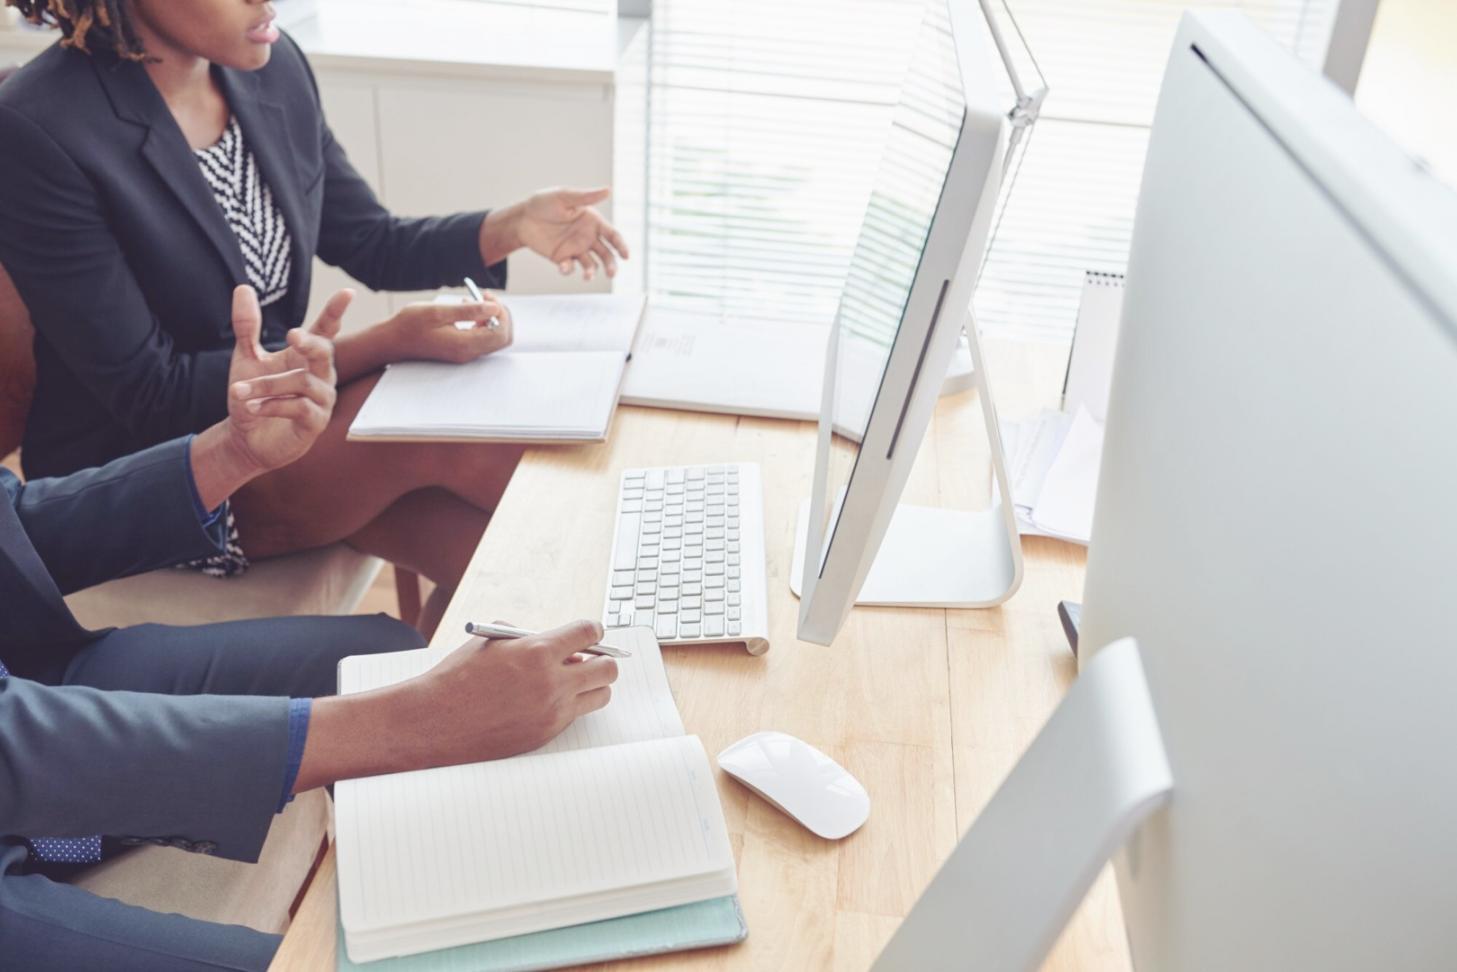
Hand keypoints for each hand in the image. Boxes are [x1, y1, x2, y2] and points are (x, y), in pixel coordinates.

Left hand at [225, 284, 349, 474]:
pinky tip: (252, 408)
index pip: (325, 330)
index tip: (347, 292)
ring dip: (268, 385)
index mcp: (305, 357)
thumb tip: (243, 288)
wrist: (245, 438)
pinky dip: (272, 405)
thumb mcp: (246, 358)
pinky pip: (299, 407)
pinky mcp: (315, 423)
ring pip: (302, 382)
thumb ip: (247, 326)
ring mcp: (321, 400)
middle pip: (324, 353)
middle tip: (292, 335)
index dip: (335, 312)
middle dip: (311, 343)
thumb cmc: (252, 396)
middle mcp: (320, 375)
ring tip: (239, 392)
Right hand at [382, 298, 513, 364]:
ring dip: (491, 317)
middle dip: (500, 314)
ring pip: (494, 337)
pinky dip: (482, 322)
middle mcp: (468, 353)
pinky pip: (482, 338)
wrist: (392, 342)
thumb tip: (495, 308)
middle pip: (502, 337)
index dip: (501, 312)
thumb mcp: (439, 312)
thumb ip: (469, 311)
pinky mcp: (461, 351)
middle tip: (485, 297)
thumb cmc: (410, 325)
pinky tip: (467, 309)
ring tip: (475, 300)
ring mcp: (465, 354)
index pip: (501, 332)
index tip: (487, 296)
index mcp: (464, 345)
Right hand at [407, 621, 618, 761]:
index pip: (589, 632)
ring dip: (591, 686)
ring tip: (570, 682)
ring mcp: (552, 712)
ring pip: (600, 696)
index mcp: (537, 651)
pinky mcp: (546, 735)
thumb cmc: (458, 677)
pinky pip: (575, 716)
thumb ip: (530, 637)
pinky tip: (546, 701)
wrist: (433, 721)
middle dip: (601, 660)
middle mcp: (551, 682)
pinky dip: (569, 706)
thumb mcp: (492, 642)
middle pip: (608, 669)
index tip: (591, 633)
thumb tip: (560, 643)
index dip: (593, 630)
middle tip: (587, 659)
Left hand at [506, 187, 629, 281]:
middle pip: (606, 253)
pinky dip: (569, 269)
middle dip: (611, 264)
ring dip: (592, 271)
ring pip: (591, 264)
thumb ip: (586, 197)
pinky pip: (570, 267)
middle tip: (611, 274)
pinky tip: (563, 266)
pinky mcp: (562, 258)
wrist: (522, 218)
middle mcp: (587, 236)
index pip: (612, 235)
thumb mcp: (565, 197)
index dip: (621, 245)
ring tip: (587, 276)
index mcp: (592, 221)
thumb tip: (608, 190)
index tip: (626, 256)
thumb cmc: (543, 203)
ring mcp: (575, 248)